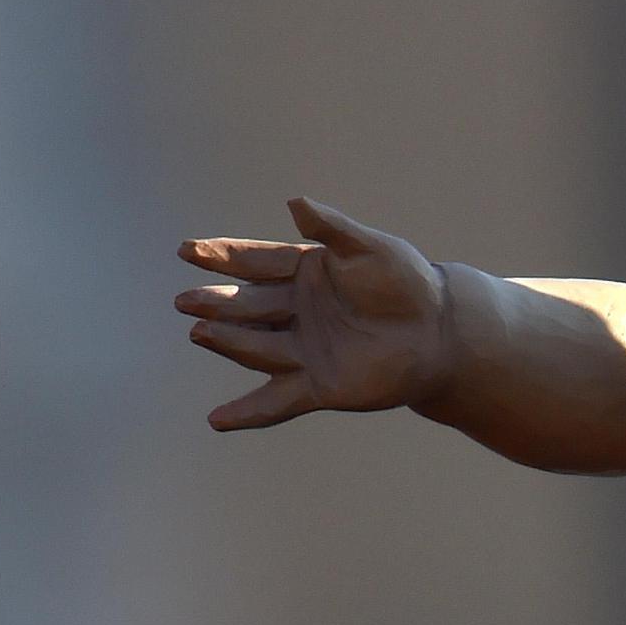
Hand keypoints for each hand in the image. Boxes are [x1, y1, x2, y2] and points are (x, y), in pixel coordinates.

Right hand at [176, 197, 452, 429]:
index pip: (256, 263)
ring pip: (257, 348)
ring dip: (228, 343)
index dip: (223, 257)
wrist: (440, 333)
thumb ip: (331, 230)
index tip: (188, 250)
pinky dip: (248, 413)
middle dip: (218, 304)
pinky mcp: (319, 386)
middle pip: (250, 307)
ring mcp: (305, 350)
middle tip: (185, 302)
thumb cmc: (407, 282)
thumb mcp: (369, 248)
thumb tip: (294, 203)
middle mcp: (298, 312)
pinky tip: (217, 421)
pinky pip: (278, 401)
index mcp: (306, 273)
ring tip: (200, 333)